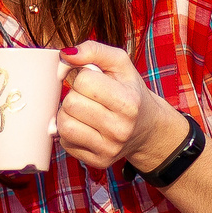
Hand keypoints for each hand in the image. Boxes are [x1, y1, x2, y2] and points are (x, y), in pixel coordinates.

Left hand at [56, 42, 175, 171]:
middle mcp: (120, 129)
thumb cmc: (129, 91)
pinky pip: (65, 143)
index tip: (93, 80)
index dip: (83, 77)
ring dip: (66, 114)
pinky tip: (84, 127)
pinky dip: (69, 132)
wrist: (147, 127)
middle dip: (74, 95)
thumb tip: (65, 54)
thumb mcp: (120, 64)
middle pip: (70, 104)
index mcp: (128, 102)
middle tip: (88, 97)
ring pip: (64, 126)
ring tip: (82, 111)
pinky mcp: (98, 161)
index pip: (83, 81)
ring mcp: (109, 148)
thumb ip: (94, 51)